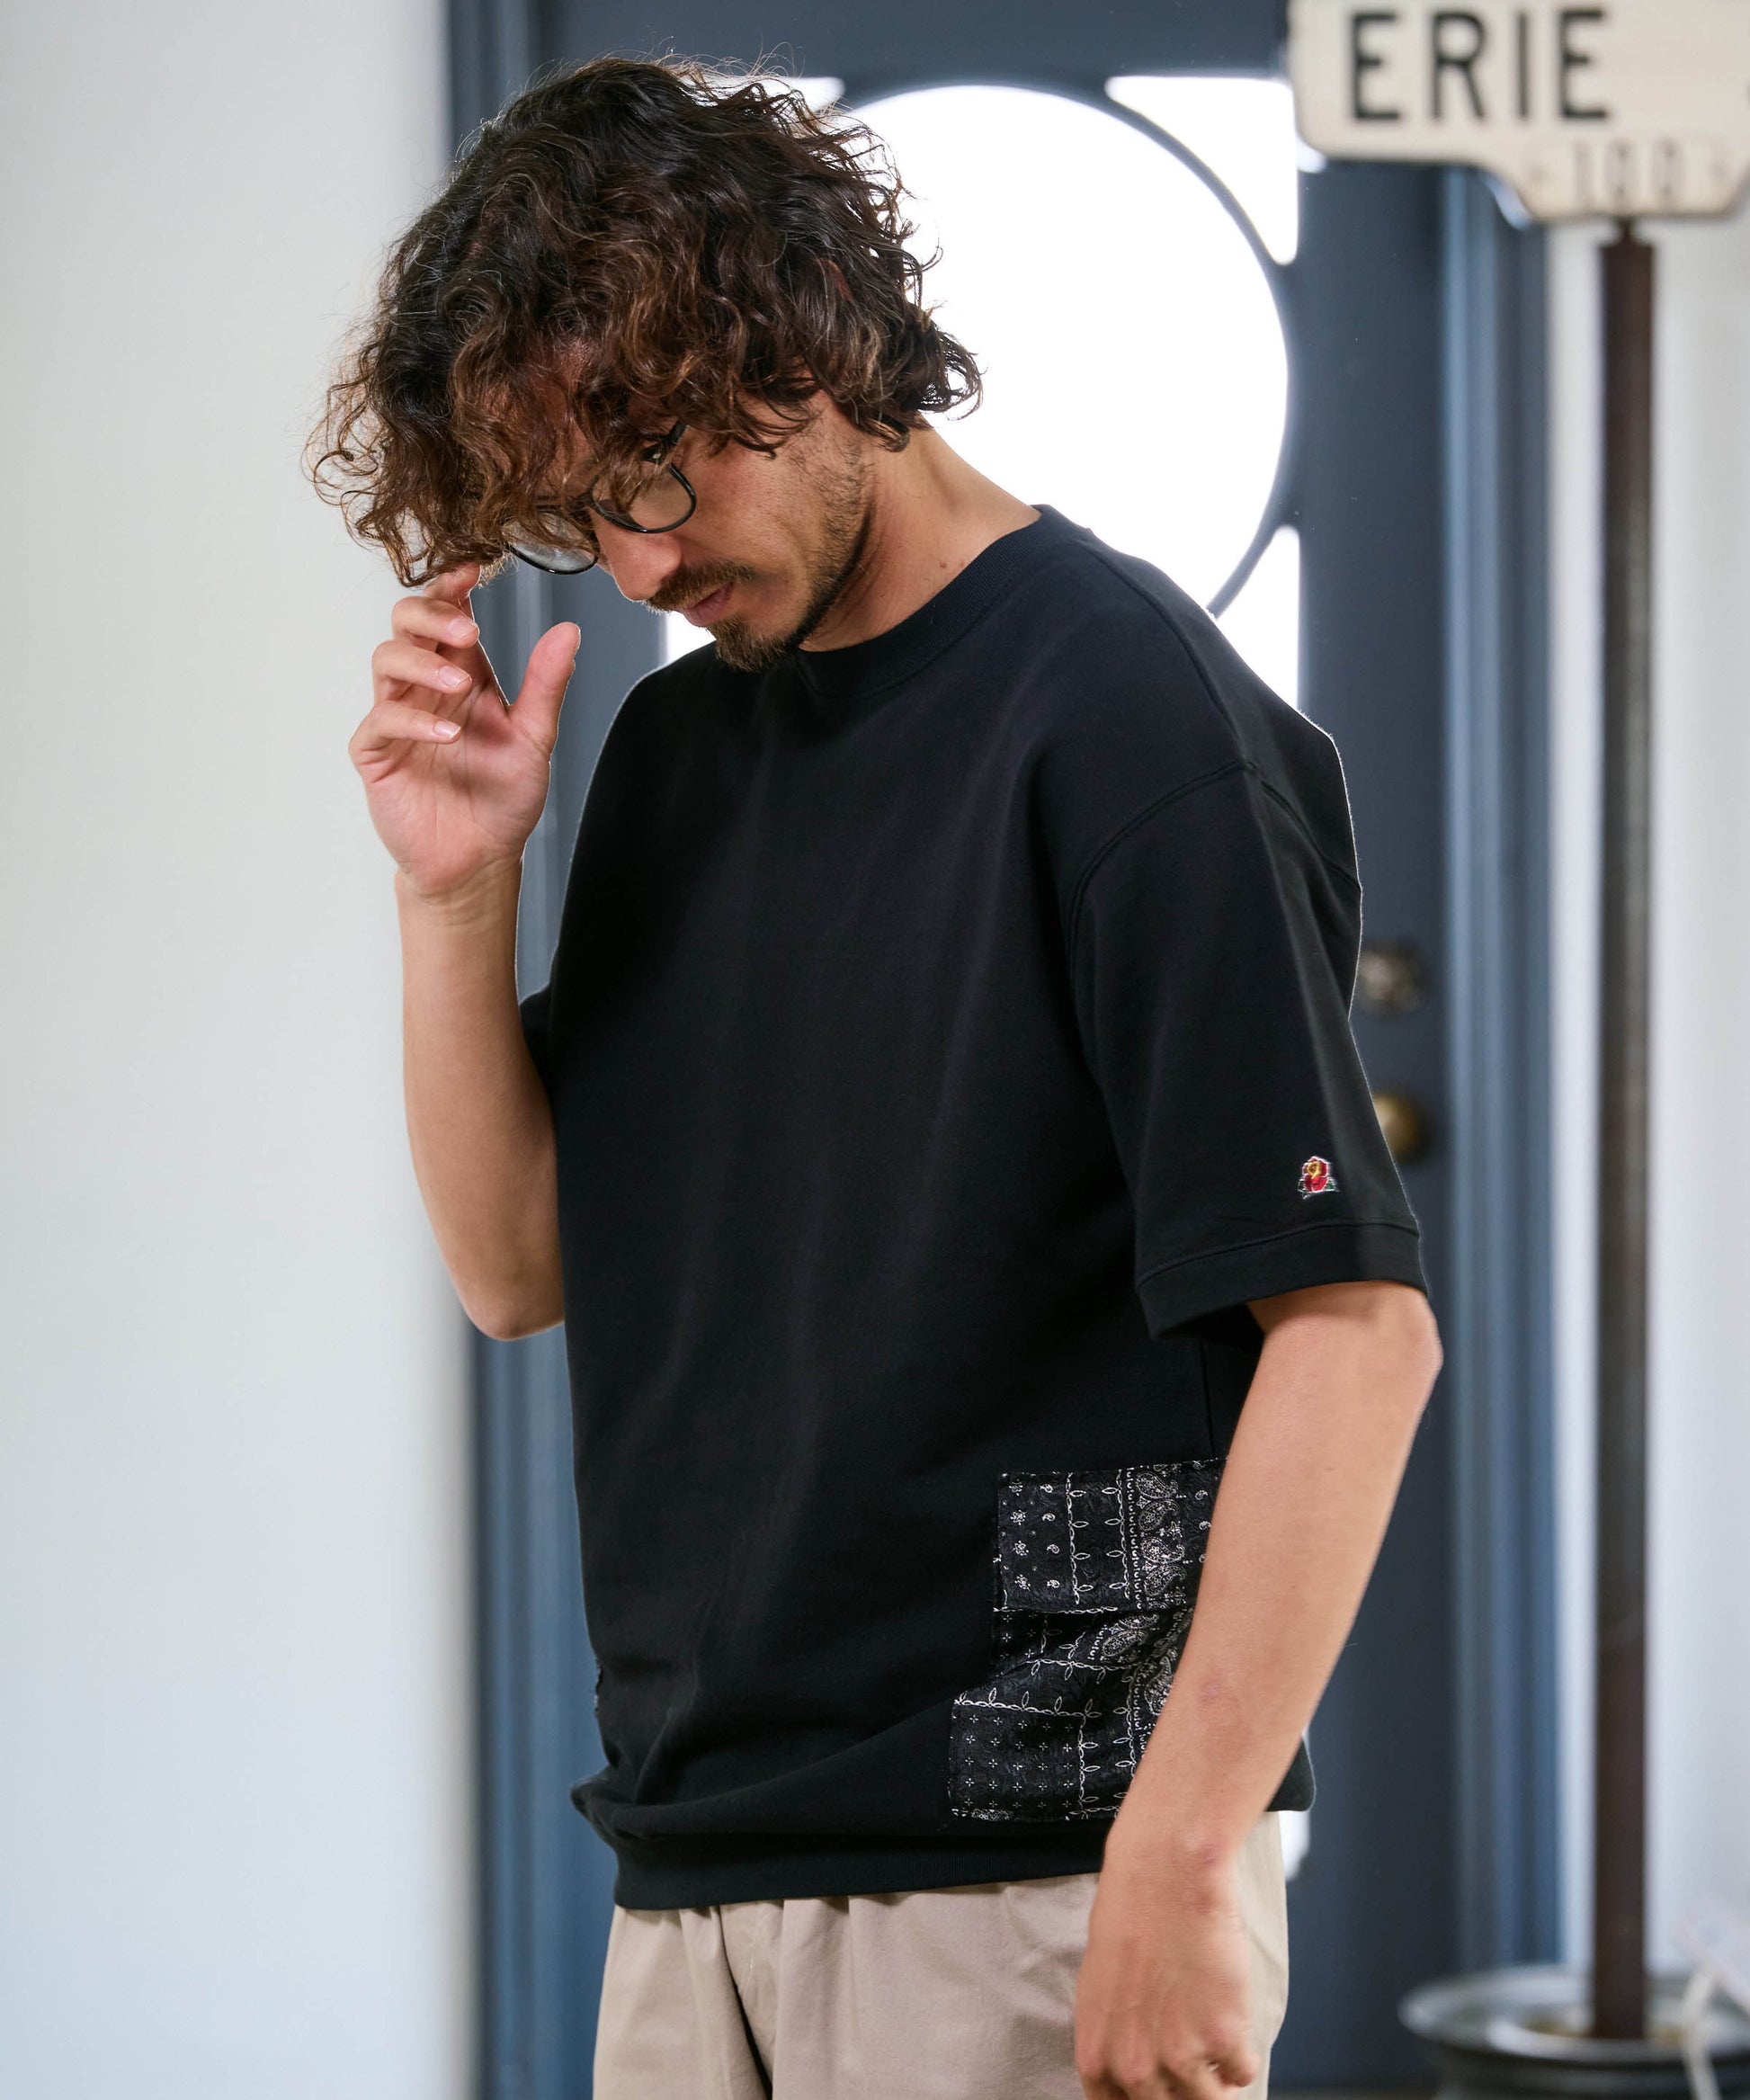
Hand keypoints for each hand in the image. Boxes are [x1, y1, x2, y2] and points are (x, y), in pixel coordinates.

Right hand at [348, 562, 578, 899]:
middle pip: (407, 623)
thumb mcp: (534, 738)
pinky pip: (382, 720)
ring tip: (458, 682)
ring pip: (387, 661)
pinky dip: (414, 721)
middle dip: (432, 614)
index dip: (452, 586)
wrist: (480, 859)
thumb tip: (569, 631)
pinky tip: (448, 734)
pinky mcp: (378, 753)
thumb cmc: (503, 799)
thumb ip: (546, 685)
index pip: (447, 613)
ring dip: (422, 662)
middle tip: (466, 630)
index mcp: (463, 674)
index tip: (473, 568)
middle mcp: (426, 687)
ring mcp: (398, 717)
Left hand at [1074, 1836, 1258, 2099]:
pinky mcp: (1223, 2039)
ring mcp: (1180, 2058)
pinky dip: (1242, 2054)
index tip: (1166, 2092)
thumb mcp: (1100, 1988)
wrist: (1165, 1876)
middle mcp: (1134, 2068)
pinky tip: (1233, 2024)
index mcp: (1097, 2057)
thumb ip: (1115, 2039)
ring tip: (1219, 2052)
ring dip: (1219, 2083)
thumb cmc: (1129, 1917)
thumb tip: (1135, 2071)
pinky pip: (1242, 2071)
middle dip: (1185, 2095)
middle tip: (1198, 2073)